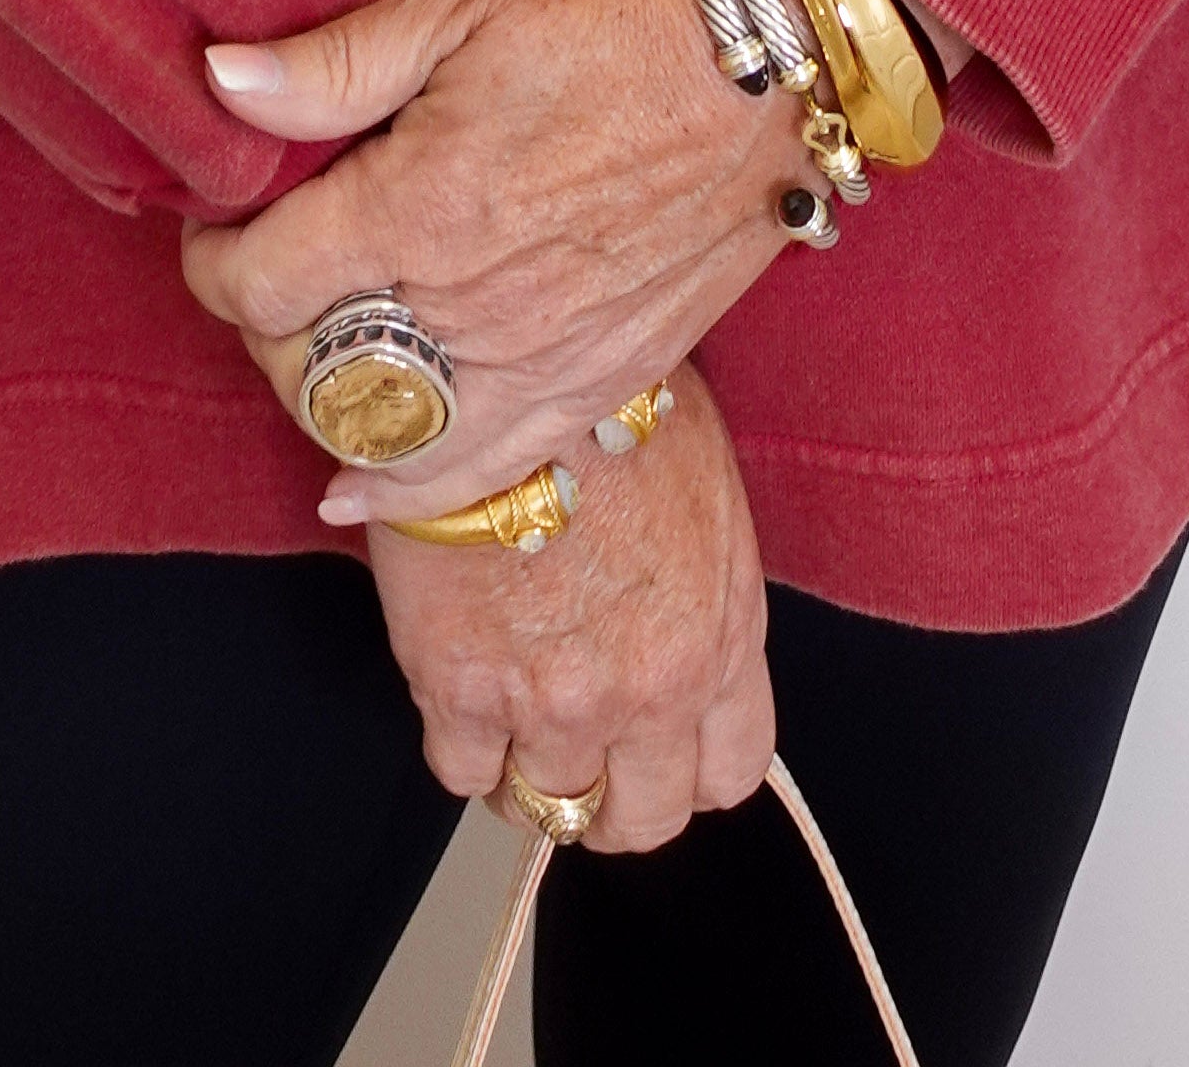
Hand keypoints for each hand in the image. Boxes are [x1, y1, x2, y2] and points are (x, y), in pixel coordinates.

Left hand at [178, 0, 810, 522]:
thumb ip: (334, 63)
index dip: (214, 262)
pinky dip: (418, 491)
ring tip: (310, 369)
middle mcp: (477, 305)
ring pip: (394, 441)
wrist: (777, 42)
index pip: (264, 284)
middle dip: (265, 336)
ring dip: (332, 413)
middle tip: (263, 283)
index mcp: (423, 205)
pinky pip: (494, 469)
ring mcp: (547, 356)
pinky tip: (368, 490)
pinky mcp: (609, 375)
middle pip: (315, 372)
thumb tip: (219, 83)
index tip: (213, 232)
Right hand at [364, 363, 771, 851]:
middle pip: (640, 819)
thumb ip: (706, 593)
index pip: (729, 774)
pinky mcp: (464, 686)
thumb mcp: (705, 498)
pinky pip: (462, 771)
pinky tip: (459, 692)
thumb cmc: (605, 406)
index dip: (684, 772)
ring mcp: (557, 699)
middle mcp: (651, 689)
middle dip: (609, 798)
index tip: (653, 753)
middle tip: (577, 757)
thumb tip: (681, 627)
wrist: (504, 368)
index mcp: (722, 639)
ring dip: (527, 776)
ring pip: (547, 807)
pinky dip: (462, 746)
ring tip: (510, 720)